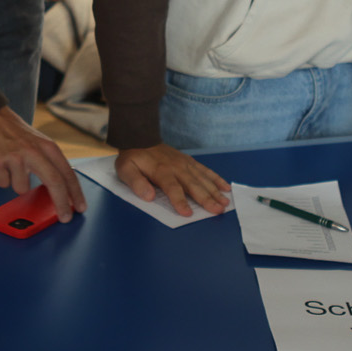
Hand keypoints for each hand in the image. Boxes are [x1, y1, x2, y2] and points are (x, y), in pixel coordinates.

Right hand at [0, 106, 86, 221]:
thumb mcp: (39, 143)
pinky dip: (2, 178)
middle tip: (65, 218)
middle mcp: (34, 151)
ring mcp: (16, 157)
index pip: (67, 173)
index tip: (80, 207)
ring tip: (12, 167)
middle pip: (54, 183)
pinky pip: (3, 184)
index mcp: (48, 147)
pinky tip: (1, 164)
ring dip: (17, 183)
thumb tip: (59, 192)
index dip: (75, 193)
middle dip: (61, 204)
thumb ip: (49, 164)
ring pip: (21, 189)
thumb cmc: (17, 134)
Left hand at [115, 144, 230, 216]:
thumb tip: (149, 196)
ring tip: (225, 202)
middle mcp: (177, 167)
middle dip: (207, 198)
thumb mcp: (126, 170)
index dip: (180, 201)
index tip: (187, 213)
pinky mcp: (190, 162)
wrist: (141, 137)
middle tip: (218, 210)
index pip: (173, 188)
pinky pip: (206, 170)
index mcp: (161, 171)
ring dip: (215, 191)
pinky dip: (216, 179)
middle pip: (194, 185)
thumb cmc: (133, 158)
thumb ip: (136, 183)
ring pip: (203, 179)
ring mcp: (185, 164)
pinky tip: (226, 187)